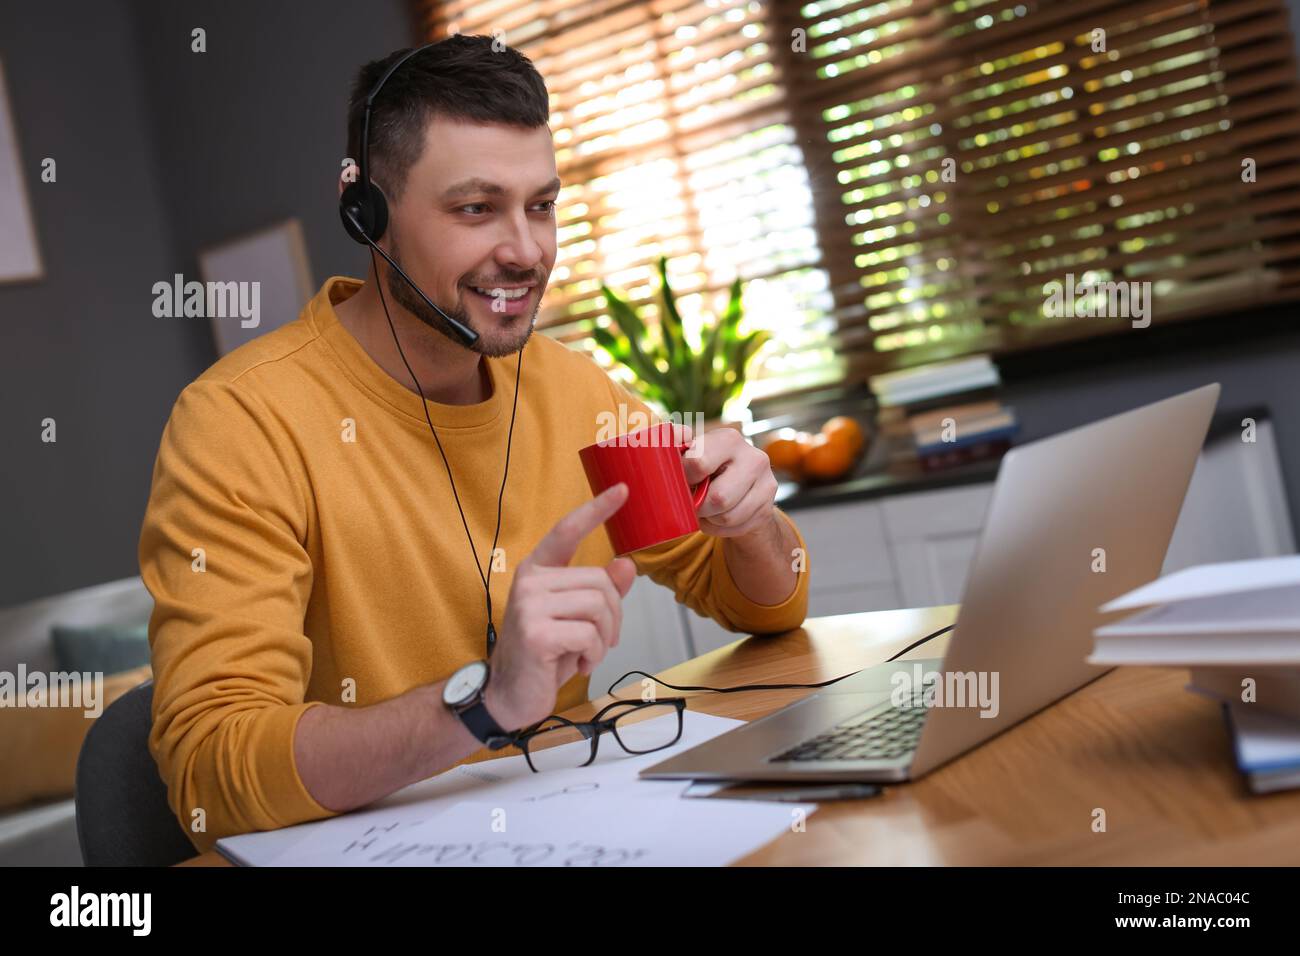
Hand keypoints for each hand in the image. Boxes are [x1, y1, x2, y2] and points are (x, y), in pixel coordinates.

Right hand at [484, 484, 636, 730]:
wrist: (507, 697)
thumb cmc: (543, 657)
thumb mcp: (576, 620)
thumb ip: (600, 593)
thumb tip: (627, 565)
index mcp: (537, 571)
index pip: (567, 531)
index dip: (596, 509)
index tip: (623, 490)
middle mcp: (529, 581)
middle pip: (599, 581)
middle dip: (612, 616)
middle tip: (601, 640)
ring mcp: (529, 605)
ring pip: (598, 606)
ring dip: (604, 637)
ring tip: (587, 653)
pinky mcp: (536, 633)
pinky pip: (589, 634)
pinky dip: (594, 654)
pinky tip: (579, 664)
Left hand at [679, 425, 778, 538]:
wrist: (737, 490)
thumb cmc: (706, 470)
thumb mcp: (690, 454)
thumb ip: (676, 444)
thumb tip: (667, 439)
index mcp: (729, 439)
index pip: (699, 463)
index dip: (685, 479)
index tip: (683, 480)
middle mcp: (754, 458)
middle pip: (718, 498)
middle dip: (699, 506)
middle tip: (694, 501)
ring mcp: (766, 483)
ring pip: (727, 517)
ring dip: (709, 518)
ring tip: (707, 508)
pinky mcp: (768, 508)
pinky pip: (736, 528)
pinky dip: (719, 528)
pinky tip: (718, 516)